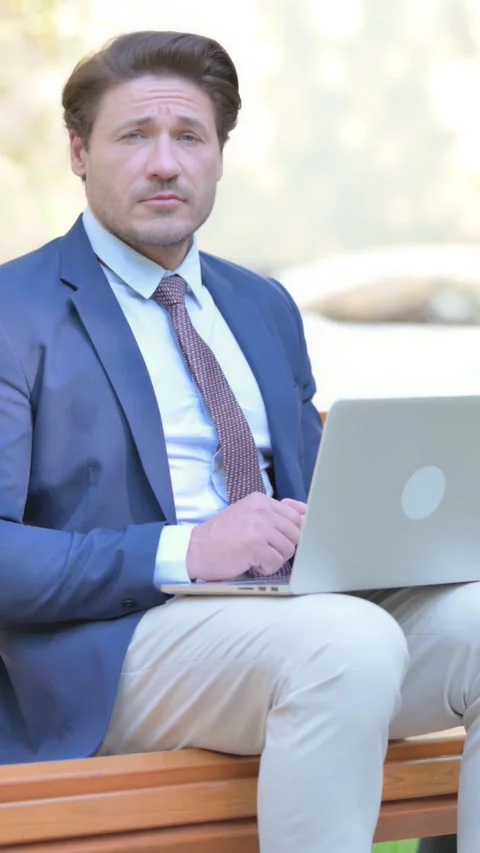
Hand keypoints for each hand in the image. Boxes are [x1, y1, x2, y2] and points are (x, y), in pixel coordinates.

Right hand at [186, 493, 306, 581]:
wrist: (194, 549)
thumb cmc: (221, 537)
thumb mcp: (248, 517)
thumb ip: (273, 515)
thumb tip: (306, 516)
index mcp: (260, 501)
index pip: (297, 515)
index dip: (295, 532)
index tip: (283, 540)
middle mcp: (261, 510)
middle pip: (296, 533)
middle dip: (284, 547)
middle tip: (265, 551)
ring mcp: (258, 527)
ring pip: (289, 549)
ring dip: (275, 559)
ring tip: (255, 557)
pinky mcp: (254, 545)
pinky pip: (276, 562)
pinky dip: (266, 568)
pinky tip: (251, 564)